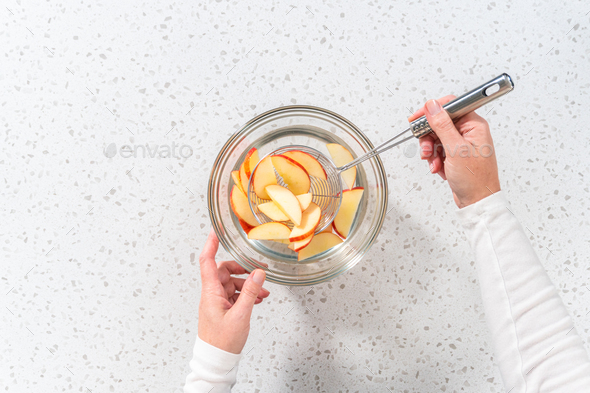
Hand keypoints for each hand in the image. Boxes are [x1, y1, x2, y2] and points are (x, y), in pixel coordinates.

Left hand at [198, 229, 269, 353]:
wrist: (217, 361)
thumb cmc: (222, 342)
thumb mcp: (240, 315)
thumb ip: (250, 292)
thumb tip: (257, 272)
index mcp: (210, 292)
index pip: (207, 261)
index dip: (211, 244)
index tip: (216, 230)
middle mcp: (212, 295)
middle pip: (224, 271)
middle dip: (241, 269)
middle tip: (256, 269)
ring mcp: (217, 302)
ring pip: (232, 283)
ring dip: (247, 285)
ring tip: (262, 291)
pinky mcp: (223, 309)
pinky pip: (234, 295)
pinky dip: (246, 294)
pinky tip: (257, 299)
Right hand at [408, 97, 500, 207]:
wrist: (477, 201)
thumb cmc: (475, 179)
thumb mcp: (456, 149)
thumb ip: (442, 125)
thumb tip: (432, 106)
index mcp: (474, 125)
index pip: (451, 106)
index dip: (432, 110)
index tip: (418, 118)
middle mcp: (469, 132)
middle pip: (440, 123)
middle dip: (429, 137)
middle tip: (426, 148)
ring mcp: (462, 143)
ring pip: (437, 137)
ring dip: (431, 150)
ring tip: (434, 162)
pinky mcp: (456, 154)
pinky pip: (438, 149)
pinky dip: (435, 159)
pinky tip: (439, 167)